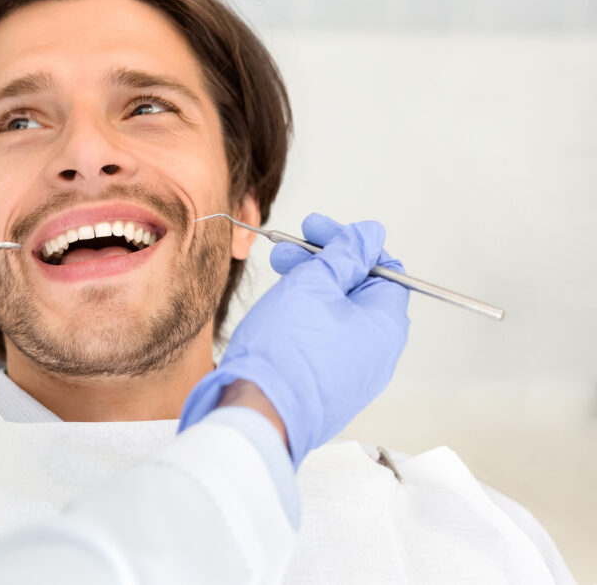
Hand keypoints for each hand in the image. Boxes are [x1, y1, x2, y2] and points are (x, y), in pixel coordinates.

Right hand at [180, 213, 409, 466]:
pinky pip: (326, 342)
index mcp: (386, 325)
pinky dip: (307, 319)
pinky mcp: (329, 388)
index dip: (349, 243)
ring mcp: (354, 374)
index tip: (318, 232)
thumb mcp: (314, 283)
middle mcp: (378, 353)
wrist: (258, 412)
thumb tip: (369, 236)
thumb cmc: (285, 351)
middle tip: (287, 252)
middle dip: (322, 264)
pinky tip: (280, 310)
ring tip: (276, 278)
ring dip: (310, 289)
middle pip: (358, 291)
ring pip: (338, 316)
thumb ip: (345, 255)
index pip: (383, 268)